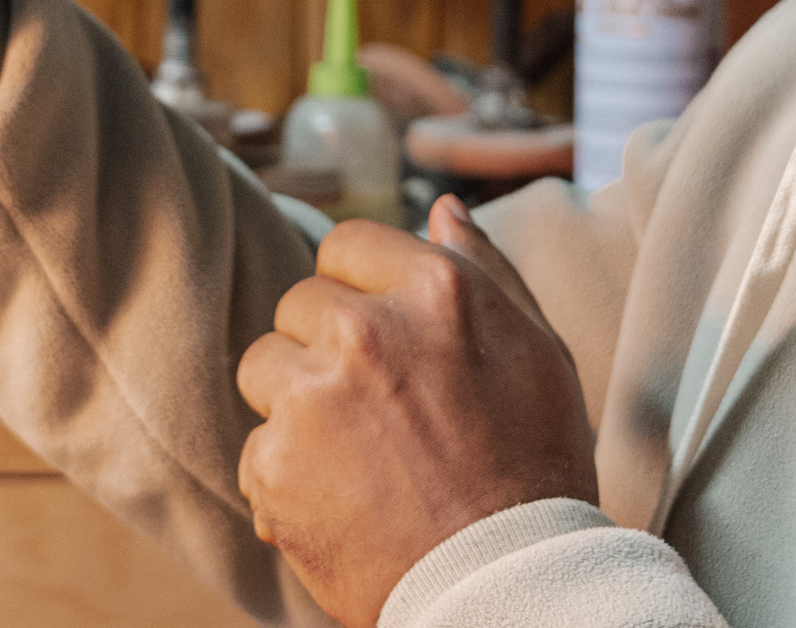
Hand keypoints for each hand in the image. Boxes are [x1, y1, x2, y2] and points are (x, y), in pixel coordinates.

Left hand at [236, 195, 598, 627]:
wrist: (509, 587)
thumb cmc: (535, 468)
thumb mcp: (538, 351)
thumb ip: (485, 270)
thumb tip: (442, 209)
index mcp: (434, 288)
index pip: (347, 245)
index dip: (361, 290)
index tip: (383, 338)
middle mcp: (367, 330)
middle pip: (300, 304)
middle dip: (326, 349)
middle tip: (378, 409)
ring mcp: (314, 397)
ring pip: (264, 367)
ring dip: (297, 404)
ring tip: (356, 454)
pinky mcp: (275, 464)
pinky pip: (256, 446)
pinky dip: (286, 477)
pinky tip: (340, 501)